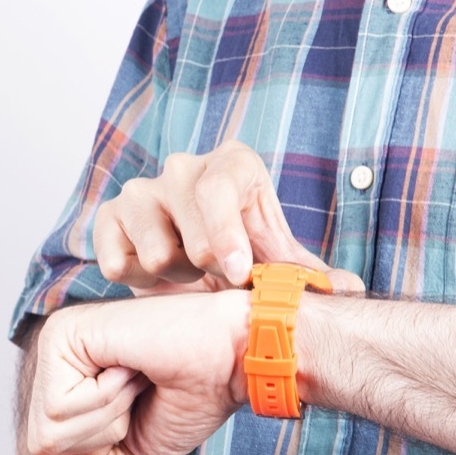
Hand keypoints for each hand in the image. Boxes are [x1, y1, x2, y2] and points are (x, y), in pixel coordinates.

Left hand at [26, 290, 249, 454]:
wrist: (230, 359)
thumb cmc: (189, 399)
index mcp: (64, 380)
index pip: (45, 454)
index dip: (99, 452)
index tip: (136, 411)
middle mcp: (52, 356)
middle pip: (40, 445)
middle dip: (101, 437)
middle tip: (137, 393)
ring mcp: (53, 341)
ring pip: (47, 430)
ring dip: (107, 417)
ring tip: (134, 378)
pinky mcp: (61, 334)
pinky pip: (58, 408)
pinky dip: (105, 400)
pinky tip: (129, 365)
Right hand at [93, 141, 362, 292]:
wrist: (192, 248)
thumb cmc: (240, 244)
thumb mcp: (273, 253)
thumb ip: (304, 272)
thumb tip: (348, 290)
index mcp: (229, 165)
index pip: (218, 191)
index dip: (227, 237)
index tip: (238, 274)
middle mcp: (180, 168)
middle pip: (191, 238)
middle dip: (208, 270)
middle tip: (214, 273)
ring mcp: (138, 191)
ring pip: (154, 255)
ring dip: (173, 276)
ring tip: (184, 271)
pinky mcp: (107, 218)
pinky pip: (115, 263)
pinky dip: (137, 280)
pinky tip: (153, 274)